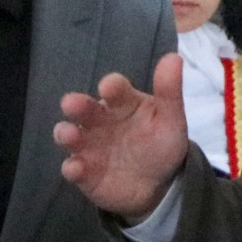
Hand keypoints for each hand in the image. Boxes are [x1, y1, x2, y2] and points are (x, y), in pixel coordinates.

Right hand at [53, 54, 189, 221]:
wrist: (158, 183)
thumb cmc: (159, 143)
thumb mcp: (170, 119)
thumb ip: (169, 91)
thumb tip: (174, 57)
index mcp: (121, 102)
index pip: (114, 89)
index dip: (111, 87)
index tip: (110, 87)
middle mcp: (99, 120)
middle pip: (83, 108)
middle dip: (76, 105)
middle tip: (71, 103)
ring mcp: (88, 145)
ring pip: (69, 135)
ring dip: (66, 133)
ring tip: (70, 135)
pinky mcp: (83, 172)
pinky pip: (73, 168)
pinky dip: (72, 168)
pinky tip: (76, 168)